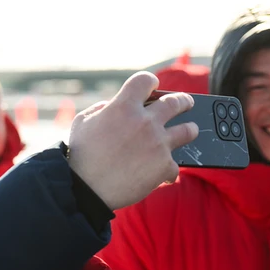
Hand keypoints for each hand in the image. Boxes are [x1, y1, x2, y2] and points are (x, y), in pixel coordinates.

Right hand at [66, 71, 197, 209]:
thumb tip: (113, 106)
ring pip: (188, 130)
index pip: (146, 80)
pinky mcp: (164, 166)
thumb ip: (102, 109)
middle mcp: (145, 121)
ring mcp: (158, 143)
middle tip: (185, 103)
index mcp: (123, 106)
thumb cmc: (80, 155)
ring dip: (189, 129)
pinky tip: (163, 173)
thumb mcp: (83, 122)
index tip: (153, 87)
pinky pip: (175, 164)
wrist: (85, 189)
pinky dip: (168, 169)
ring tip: (188, 131)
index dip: (150, 83)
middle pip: (176, 102)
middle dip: (183, 101)